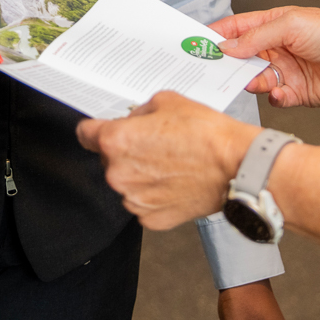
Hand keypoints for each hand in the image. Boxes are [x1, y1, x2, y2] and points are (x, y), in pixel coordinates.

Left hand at [76, 92, 255, 229]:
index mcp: (116, 141)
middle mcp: (117, 174)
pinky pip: (143, 203)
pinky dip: (154, 195)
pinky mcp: (150, 219)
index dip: (95, 129)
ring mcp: (133, 200)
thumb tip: (132, 121)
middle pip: (107, 160)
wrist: (235, 167)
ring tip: (170, 164)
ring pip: (126, 183)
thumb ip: (139, 112)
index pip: (84, 134)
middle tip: (155, 144)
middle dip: (126, 151)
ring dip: (140, 174)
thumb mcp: (166, 101)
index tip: (102, 130)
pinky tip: (175, 182)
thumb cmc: (205, 133)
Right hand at [216, 6, 319, 111]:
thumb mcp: (293, 25)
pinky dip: (274, 98)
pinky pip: (274, 98)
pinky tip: (282, 93)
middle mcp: (278, 47)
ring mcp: (286, 71)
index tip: (197, 43)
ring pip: (254, 79)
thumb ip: (257, 36)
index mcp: (275, 24)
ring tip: (255, 81)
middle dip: (228, 63)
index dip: (217, 34)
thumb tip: (228, 46)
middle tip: (214, 70)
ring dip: (251, 81)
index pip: (237, 28)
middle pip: (241, 56)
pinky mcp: (296, 93)